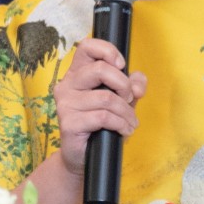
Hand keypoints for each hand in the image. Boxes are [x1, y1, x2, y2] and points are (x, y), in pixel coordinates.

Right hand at [51, 38, 146, 176]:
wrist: (84, 157)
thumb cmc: (100, 125)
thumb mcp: (121, 101)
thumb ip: (132, 87)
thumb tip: (138, 82)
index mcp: (77, 74)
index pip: (86, 47)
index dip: (108, 51)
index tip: (121, 66)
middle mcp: (67, 85)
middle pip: (101, 70)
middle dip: (124, 85)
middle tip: (130, 99)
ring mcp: (66, 104)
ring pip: (107, 98)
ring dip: (126, 112)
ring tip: (130, 122)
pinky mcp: (69, 122)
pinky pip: (103, 117)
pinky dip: (120, 124)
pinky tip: (124, 131)